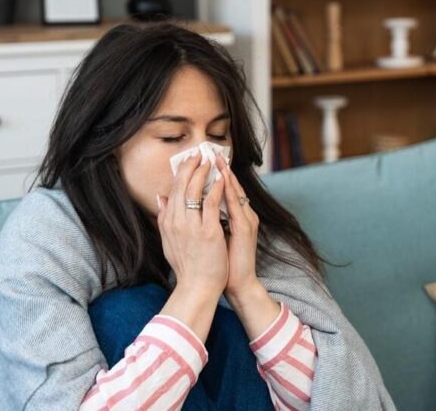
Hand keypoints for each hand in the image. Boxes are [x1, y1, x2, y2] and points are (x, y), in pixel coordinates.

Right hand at [156, 151, 228, 297]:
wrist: (197, 288)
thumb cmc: (187, 267)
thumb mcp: (168, 241)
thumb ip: (163, 218)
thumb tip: (159, 197)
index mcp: (168, 223)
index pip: (172, 191)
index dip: (181, 173)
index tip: (188, 160)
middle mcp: (176, 222)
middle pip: (181, 186)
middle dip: (191, 166)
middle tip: (199, 153)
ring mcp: (191, 226)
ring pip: (195, 190)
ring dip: (203, 172)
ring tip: (211, 160)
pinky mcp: (208, 232)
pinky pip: (212, 203)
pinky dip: (216, 188)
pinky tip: (222, 178)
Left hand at [214, 152, 259, 298]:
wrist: (235, 284)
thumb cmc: (221, 263)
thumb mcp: (211, 237)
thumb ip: (205, 221)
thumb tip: (189, 207)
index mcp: (235, 217)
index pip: (223, 191)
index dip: (214, 176)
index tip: (203, 161)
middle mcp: (243, 216)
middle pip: (231, 187)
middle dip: (220, 169)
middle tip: (210, 152)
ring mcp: (246, 221)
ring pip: (235, 192)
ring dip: (226, 174)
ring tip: (218, 159)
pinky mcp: (245, 229)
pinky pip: (236, 205)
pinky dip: (229, 191)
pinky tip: (223, 180)